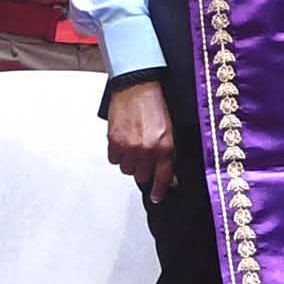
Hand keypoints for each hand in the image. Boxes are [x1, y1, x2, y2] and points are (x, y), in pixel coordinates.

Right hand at [104, 80, 176, 198]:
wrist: (137, 87)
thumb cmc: (155, 105)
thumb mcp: (170, 131)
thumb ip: (168, 154)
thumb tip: (168, 175)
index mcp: (165, 147)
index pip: (162, 177)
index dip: (159, 190)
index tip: (157, 196)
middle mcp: (147, 150)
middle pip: (142, 176)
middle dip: (144, 169)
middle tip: (144, 157)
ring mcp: (129, 147)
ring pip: (127, 170)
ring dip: (130, 162)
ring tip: (133, 146)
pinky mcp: (114, 142)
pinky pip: (114, 160)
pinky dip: (117, 154)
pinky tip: (123, 142)